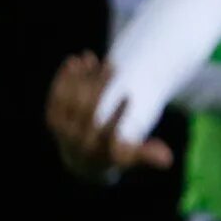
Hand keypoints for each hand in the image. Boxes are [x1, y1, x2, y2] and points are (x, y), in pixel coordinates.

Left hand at [46, 53, 172, 181]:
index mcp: (97, 150)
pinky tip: (75, 61)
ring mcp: (62, 130)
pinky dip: (65, 77)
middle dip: (100, 85)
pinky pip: (57, 95)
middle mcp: (76, 141)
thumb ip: (147, 155)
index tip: (129, 94)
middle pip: (87, 109)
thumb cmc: (113, 155)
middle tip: (113, 65)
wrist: (81, 162)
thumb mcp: (130, 158)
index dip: (118, 112)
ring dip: (81, 76)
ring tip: (91, 57)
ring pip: (71, 99)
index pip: (107, 130)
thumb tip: (168, 158)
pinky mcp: (52, 119)